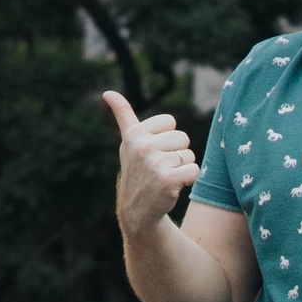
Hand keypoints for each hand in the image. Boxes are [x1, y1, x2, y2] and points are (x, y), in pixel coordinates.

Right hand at [103, 89, 198, 236]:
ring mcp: (155, 163)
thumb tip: (107, 92)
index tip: (152, 151)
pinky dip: (188, 179)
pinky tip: (172, 186)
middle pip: (182, 138)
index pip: (170, 122)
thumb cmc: (137, 169)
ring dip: (182, 167)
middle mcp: (142, 146)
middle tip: (159, 167)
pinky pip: (194, 169)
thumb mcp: (128, 142)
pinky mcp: (168, 179)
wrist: (137, 209)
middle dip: (175, 153)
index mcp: (134, 134)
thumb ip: (123, 115)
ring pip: (189, 154)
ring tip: (164, 176)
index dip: (166, 137)